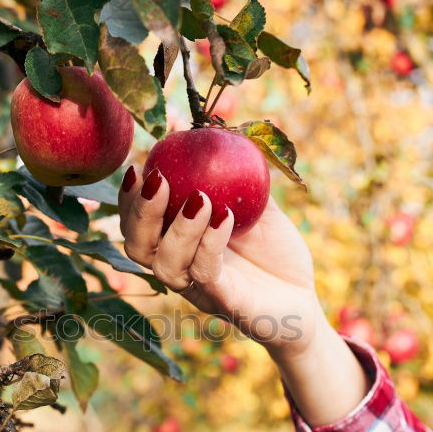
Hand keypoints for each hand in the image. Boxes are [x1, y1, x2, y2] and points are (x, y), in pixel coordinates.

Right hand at [118, 165, 327, 360]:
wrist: (303, 298)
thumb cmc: (275, 253)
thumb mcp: (259, 206)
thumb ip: (237, 176)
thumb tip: (224, 128)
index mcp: (176, 246)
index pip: (138, 225)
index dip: (129, 199)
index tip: (138, 165)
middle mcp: (178, 269)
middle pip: (137, 246)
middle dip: (139, 212)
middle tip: (156, 178)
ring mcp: (198, 289)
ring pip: (165, 263)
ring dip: (177, 227)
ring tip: (199, 197)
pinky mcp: (224, 302)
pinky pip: (207, 272)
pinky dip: (210, 242)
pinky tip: (225, 216)